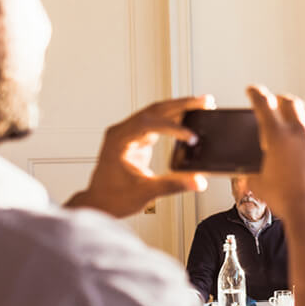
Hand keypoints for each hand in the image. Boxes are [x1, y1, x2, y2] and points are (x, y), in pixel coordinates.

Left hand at [65, 95, 212, 216]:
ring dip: (180, 107)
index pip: (148, 124)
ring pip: (156, 112)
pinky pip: (156, 121)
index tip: (191, 137)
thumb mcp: (145, 193)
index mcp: (118, 141)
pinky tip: (189, 117)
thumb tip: (198, 180)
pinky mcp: (136, 139)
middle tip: (205, 102)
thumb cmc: (113, 198)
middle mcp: (122, 132)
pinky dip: (174, 118)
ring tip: (202, 104)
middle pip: (155, 110)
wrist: (99, 203)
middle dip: (182, 105)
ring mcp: (129, 133)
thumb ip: (173, 185)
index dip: (172, 128)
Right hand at [245, 86, 304, 228]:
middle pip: (288, 102)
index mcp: (277, 135)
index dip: (256, 93)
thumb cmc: (289, 201)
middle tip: (273, 103)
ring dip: (299, 108)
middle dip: (278, 100)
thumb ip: (251, 172)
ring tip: (293, 110)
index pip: (263, 103)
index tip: (253, 91)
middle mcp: (300, 130)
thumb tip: (247, 173)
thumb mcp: (258, 184)